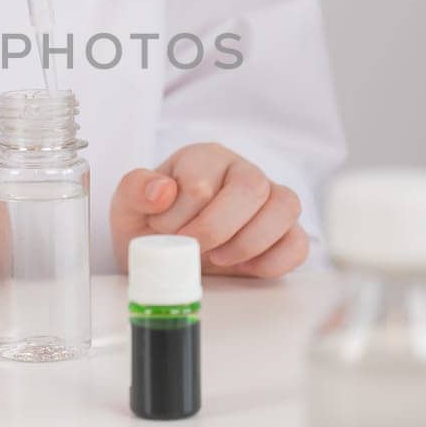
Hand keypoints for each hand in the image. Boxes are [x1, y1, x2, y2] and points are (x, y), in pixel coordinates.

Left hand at [110, 143, 308, 278]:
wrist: (165, 253)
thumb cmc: (152, 223)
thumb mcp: (128, 206)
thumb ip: (135, 190)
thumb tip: (162, 190)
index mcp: (205, 157)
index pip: (201, 182)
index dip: (179, 215)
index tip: (163, 229)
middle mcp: (242, 171)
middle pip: (251, 187)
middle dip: (215, 229)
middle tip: (192, 247)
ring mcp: (270, 200)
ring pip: (285, 206)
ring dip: (247, 243)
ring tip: (217, 258)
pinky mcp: (286, 232)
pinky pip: (298, 242)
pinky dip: (273, 262)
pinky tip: (244, 269)